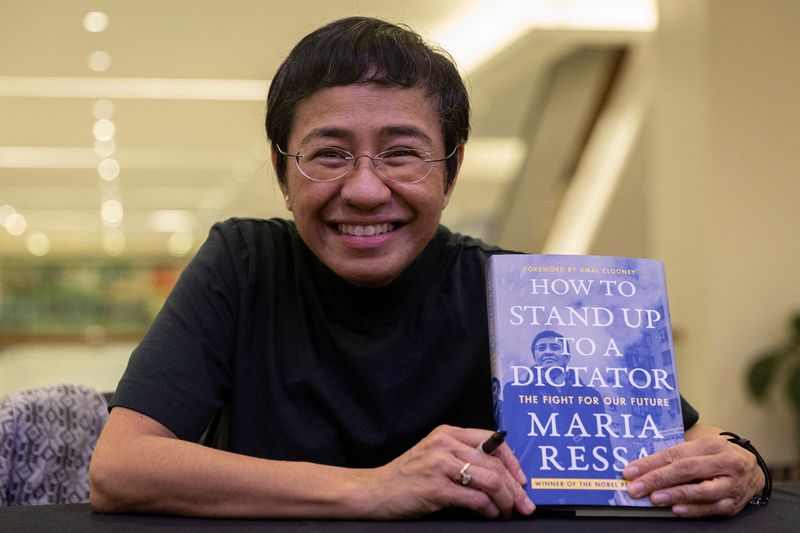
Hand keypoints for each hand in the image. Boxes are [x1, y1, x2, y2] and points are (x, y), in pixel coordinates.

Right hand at [362, 425, 534, 518]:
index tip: (522, 480)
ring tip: (508, 512)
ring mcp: (440, 465)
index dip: (513, 462)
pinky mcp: (436, 488)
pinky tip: (490, 515)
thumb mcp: (433, 454)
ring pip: (491, 481)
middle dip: (516, 488)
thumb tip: (499, 475)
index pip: (492, 441)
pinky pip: (476, 499)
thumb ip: (460, 456)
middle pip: (495, 464)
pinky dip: (489, 510)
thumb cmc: (406, 477)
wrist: (375, 491)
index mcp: (447, 433)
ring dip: (506, 501)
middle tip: (525, 504)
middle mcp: (445, 444)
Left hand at [623, 425, 764, 516]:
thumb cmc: (717, 455)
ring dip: (674, 495)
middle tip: (636, 487)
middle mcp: (724, 463)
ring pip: (701, 491)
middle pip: (686, 470)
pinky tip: (676, 510)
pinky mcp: (734, 504)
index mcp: (712, 444)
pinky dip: (693, 510)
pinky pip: (712, 509)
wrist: (753, 469)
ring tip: (654, 498)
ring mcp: (731, 485)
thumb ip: (677, 453)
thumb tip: (642, 464)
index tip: (630, 471)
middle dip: (657, 479)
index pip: (676, 453)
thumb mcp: (701, 445)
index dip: (651, 462)